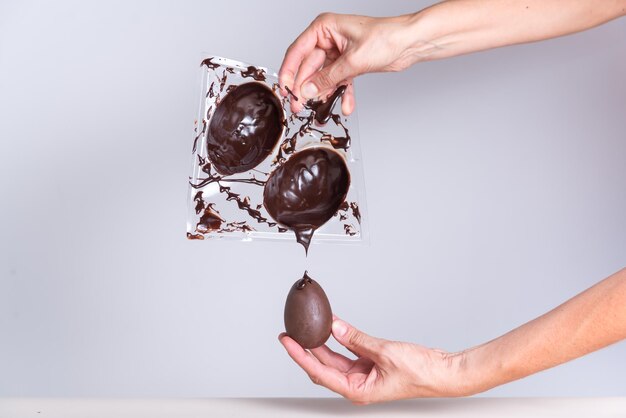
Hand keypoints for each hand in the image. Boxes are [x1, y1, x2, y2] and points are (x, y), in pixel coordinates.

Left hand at [278, 317, 471, 403]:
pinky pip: (348, 350)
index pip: (319, 371)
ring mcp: (362, 374)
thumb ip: (356, 339)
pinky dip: (339, 338)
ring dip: (321, 342)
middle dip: (305, 348)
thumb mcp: (384, 352)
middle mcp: (356, 384)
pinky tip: (331, 326)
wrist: (442, 372)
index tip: (287, 341)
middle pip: (322, 365)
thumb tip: (335, 327)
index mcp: (357, 390)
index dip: (300, 355)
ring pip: (333, 357)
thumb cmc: (420, 372)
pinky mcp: (370, 364)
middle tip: (290, 332)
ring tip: (306, 327)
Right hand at [279, 13, 418, 114]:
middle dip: (305, 88)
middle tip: (299, 106)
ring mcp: (338, 52)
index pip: (298, 51)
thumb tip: (307, 90)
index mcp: (324, 28)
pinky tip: (346, 107)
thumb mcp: (353, 61)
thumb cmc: (387, 38)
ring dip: (323, 94)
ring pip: (322, 77)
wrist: (410, 43)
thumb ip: (328, 78)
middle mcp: (328, 39)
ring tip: (319, 110)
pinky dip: (341, 94)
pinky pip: (338, 81)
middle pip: (309, 67)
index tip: (284, 90)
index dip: (289, 72)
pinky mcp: (348, 64)